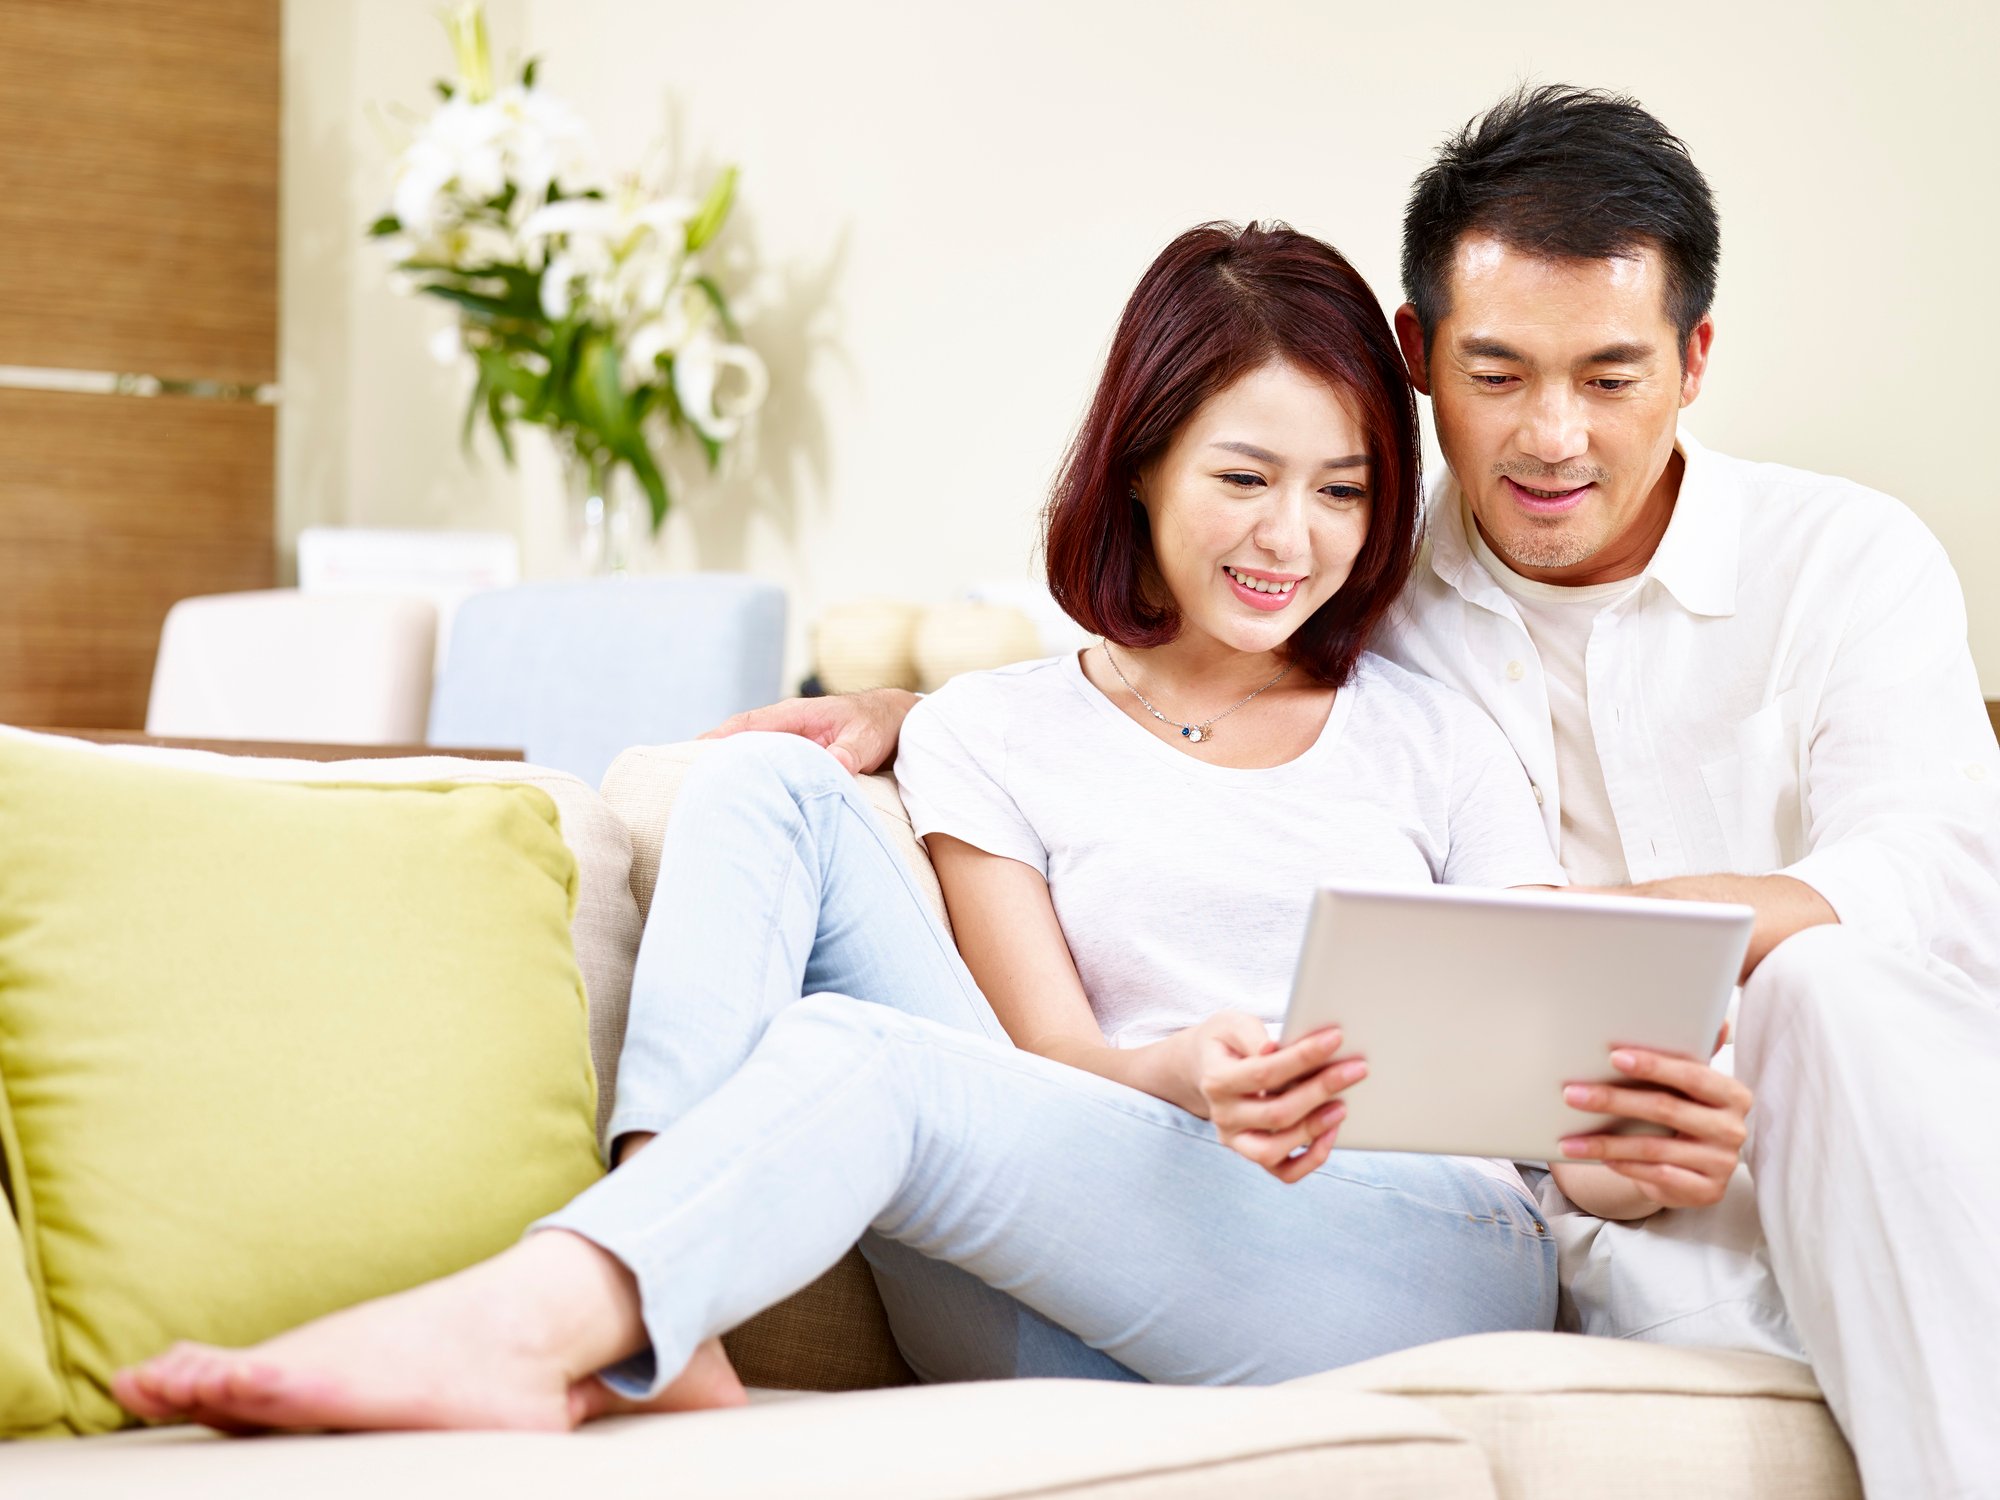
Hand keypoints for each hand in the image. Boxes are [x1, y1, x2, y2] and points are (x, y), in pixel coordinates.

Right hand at [700, 688, 918, 775]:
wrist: (893, 721)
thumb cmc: (877, 726)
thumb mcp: (865, 739)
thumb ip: (847, 752)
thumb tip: (831, 765)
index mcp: (794, 714)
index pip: (747, 725)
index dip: (720, 740)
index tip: (695, 755)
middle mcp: (783, 725)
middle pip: (736, 738)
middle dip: (709, 756)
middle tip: (681, 781)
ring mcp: (785, 739)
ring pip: (746, 751)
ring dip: (725, 768)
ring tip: (695, 794)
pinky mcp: (791, 754)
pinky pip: (761, 761)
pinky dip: (745, 775)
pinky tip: (732, 797)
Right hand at [1182, 1012, 1366, 1184]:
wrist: (1208, 1067)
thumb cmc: (1228, 1042)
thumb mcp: (1231, 1025)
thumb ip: (1250, 1035)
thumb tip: (1272, 1049)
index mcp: (1217, 1081)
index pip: (1263, 1073)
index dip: (1302, 1057)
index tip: (1336, 1039)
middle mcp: (1223, 1116)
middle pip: (1276, 1113)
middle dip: (1321, 1090)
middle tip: (1356, 1069)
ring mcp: (1237, 1140)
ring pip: (1275, 1150)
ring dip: (1314, 1129)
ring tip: (1343, 1106)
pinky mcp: (1254, 1154)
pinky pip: (1285, 1172)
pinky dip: (1311, 1159)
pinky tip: (1331, 1133)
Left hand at [1558, 1048, 1752, 1207]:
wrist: (1689, 1168)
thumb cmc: (1680, 1114)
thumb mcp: (1686, 1087)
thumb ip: (1689, 1057)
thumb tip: (1717, 1021)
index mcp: (1732, 1094)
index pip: (1692, 1074)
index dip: (1653, 1065)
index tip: (1612, 1056)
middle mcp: (1732, 1129)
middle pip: (1665, 1108)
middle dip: (1613, 1099)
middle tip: (1571, 1094)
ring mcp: (1722, 1163)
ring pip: (1652, 1147)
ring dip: (1604, 1142)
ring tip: (1569, 1139)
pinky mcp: (1707, 1191)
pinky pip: (1656, 1176)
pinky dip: (1623, 1165)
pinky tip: (1597, 1157)